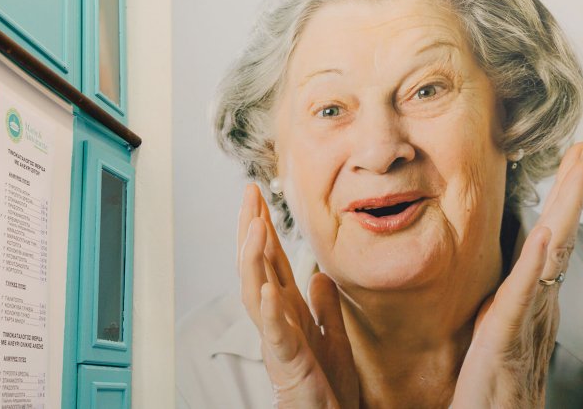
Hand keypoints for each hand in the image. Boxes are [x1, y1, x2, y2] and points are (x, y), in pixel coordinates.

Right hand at [238, 184, 359, 407]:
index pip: (271, 261)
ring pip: (255, 293)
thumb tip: (319, 275)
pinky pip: (276, 335)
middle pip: (257, 267)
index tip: (257, 197)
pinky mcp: (288, 364)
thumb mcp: (333, 338)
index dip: (263, 229)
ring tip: (256, 226)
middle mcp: (278, 321)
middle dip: (250, 230)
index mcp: (289, 312)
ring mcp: (279, 341)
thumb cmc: (329, 390)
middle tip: (248, 194)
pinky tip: (268, 288)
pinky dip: (270, 311)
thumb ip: (325, 307)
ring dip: (254, 259)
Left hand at [452, 143, 582, 407]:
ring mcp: (527, 319)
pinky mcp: (508, 337)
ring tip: (577, 172)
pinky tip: (549, 234)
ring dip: (564, 211)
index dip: (561, 204)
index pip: (550, 242)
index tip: (571, 167)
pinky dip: (538, 263)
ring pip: (550, 257)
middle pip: (560, 239)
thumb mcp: (495, 332)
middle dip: (572, 194)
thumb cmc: (490, 387)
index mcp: (529, 301)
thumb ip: (503, 304)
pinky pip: (524, 295)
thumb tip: (505, 281)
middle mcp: (537, 305)